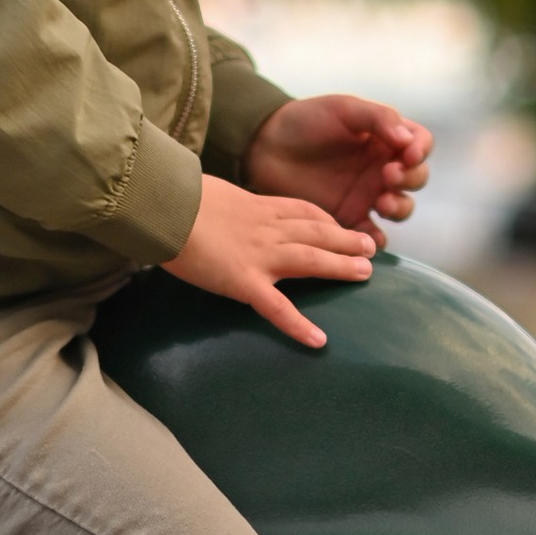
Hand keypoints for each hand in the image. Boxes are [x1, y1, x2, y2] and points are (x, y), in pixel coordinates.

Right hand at [167, 172, 376, 349]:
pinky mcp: (245, 282)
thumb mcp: (209, 193)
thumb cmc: (176, 197)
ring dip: (340, 266)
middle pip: (316, 232)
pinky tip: (319, 341)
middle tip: (370, 248)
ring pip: (311, 260)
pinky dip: (299, 326)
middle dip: (345, 240)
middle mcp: (267, 229)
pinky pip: (278, 308)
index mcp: (257, 207)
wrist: (164, 207)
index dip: (325, 220)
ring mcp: (260, 256)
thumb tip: (216, 209)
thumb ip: (223, 206)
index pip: (302, 211)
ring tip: (364, 273)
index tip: (339, 226)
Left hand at [242, 93, 432, 232]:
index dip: (421, 150)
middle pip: (416, 178)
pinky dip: (377, 241)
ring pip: (402, 208)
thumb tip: (409, 141)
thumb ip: (379, 118)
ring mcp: (367, 195)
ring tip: (382, 202)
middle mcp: (382, 167)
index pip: (420, 144)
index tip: (407, 154)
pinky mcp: (348, 219)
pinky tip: (371, 239)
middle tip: (388, 176)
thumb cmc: (306, 121)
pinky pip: (372, 235)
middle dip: (410, 179)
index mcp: (386, 138)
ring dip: (400, 207)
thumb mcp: (344, 109)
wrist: (265, 147)